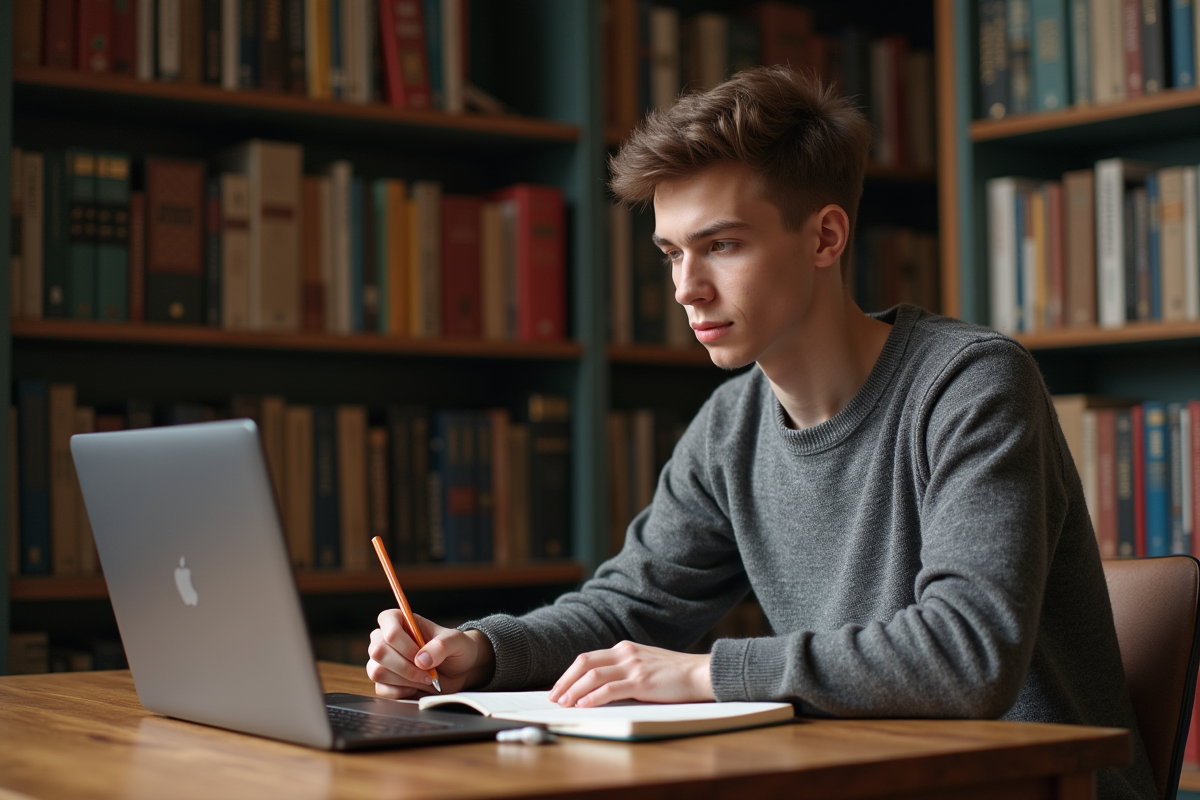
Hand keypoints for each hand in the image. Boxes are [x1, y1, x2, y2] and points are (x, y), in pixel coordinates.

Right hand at [366, 611, 494, 698]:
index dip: (401, 642)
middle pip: (378, 650)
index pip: (386, 621)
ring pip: (376, 671)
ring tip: (424, 678)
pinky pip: (381, 689)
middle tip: (427, 673)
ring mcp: (383, 661)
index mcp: (401, 620)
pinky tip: (415, 687)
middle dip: (404, 666)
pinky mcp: (385, 681)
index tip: (420, 655)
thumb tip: (421, 660)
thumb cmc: (456, 649)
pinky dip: (400, 692)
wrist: (460, 671)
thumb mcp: (457, 641)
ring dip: (404, 679)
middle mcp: (387, 639)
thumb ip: (441, 645)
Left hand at [548, 641, 712, 707]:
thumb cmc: (674, 674)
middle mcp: (625, 653)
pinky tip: (583, 705)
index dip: (569, 673)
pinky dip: (592, 697)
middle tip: (554, 697)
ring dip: (574, 690)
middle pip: (584, 663)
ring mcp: (633, 666)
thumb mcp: (644, 664)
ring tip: (564, 703)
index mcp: (624, 649)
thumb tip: (599, 688)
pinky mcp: (641, 682)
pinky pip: (610, 688)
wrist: (699, 673)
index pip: (588, 658)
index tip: (559, 687)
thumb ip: (624, 670)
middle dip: (565, 681)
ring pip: (593, 675)